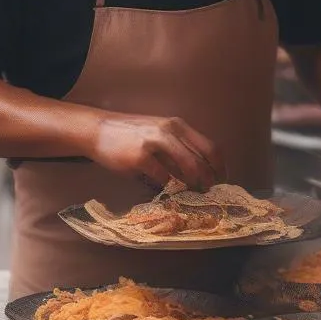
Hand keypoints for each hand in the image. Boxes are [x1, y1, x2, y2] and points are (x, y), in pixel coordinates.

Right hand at [89, 115, 223, 190]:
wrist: (98, 129)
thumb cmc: (131, 133)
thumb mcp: (159, 132)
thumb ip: (178, 147)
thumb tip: (200, 171)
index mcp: (178, 125)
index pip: (210, 146)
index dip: (220, 166)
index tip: (221, 180)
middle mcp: (170, 131)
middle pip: (202, 160)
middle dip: (209, 180)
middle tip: (208, 192)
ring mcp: (155, 143)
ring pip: (187, 169)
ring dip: (192, 185)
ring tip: (191, 194)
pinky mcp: (140, 157)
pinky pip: (163, 178)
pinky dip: (168, 188)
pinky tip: (166, 191)